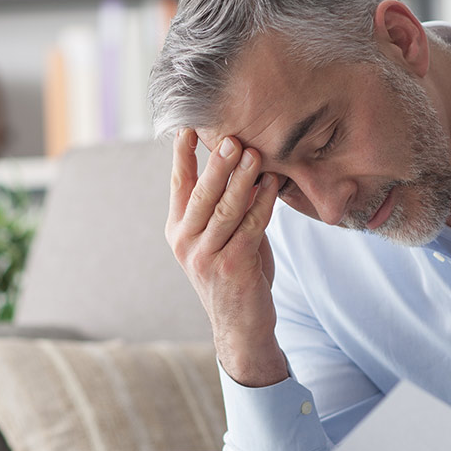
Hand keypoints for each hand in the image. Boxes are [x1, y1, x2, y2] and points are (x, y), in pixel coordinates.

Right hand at [165, 128, 285, 386]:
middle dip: (216, 163)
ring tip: (253, 153)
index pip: (179, 184)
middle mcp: (185, 241)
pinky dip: (263, 203)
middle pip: (201, 194)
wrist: (241, 325)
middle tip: (230, 136)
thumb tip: (244, 162)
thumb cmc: (235, 273)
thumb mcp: (223, 236)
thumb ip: (228, 204)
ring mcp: (206, 256)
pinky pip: (250, 227)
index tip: (187, 125)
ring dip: (241, 179)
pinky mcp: (232, 267)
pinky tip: (273, 184)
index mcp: (178, 229)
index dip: (182, 154)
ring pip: (225, 209)